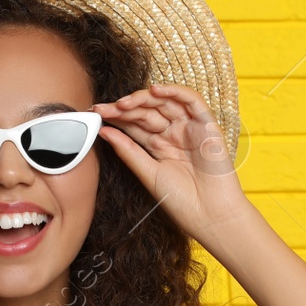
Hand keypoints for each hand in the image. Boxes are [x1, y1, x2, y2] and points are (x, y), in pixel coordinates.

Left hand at [92, 82, 252, 245]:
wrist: (210, 215)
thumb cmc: (182, 201)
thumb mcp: (148, 173)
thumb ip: (128, 151)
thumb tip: (104, 132)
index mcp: (159, 145)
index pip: (134, 124)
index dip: (115, 117)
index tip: (94, 115)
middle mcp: (174, 133)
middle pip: (147, 111)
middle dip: (124, 108)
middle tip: (103, 109)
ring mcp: (190, 128)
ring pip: (165, 102)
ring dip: (144, 98)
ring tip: (123, 103)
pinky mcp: (207, 125)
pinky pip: (192, 100)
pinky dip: (175, 91)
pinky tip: (156, 90)